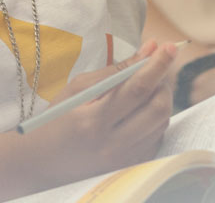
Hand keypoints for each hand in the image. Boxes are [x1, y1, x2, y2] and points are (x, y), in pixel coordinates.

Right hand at [41, 40, 174, 179]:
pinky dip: (155, 118)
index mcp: (94, 120)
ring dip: (160, 97)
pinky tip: (140, 109)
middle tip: (155, 66)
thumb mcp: (78, 88)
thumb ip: (115, 70)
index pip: (136, 89)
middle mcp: (113, 144)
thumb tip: (148, 49)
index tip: (171, 46)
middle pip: (157, 108)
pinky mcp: (132, 167)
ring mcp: (125, 160)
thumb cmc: (58, 117)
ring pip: (161, 122)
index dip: (157, 65)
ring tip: (145, 86)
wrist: (44, 161)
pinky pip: (157, 137)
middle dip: (163, 81)